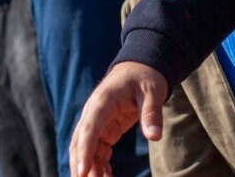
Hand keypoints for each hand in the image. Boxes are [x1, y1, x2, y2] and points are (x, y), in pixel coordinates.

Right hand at [69, 61, 165, 176]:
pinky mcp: (104, 130)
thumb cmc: (145, 77)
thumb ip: (151, 112)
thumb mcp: (152, 91)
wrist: (139, 68)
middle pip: (80, 141)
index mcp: (103, 101)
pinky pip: (97, 151)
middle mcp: (94, 112)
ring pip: (87, 149)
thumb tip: (154, 137)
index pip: (90, 128)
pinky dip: (100, 166)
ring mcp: (97, 122)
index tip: (82, 172)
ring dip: (90, 168)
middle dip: (80, 164)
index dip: (85, 151)